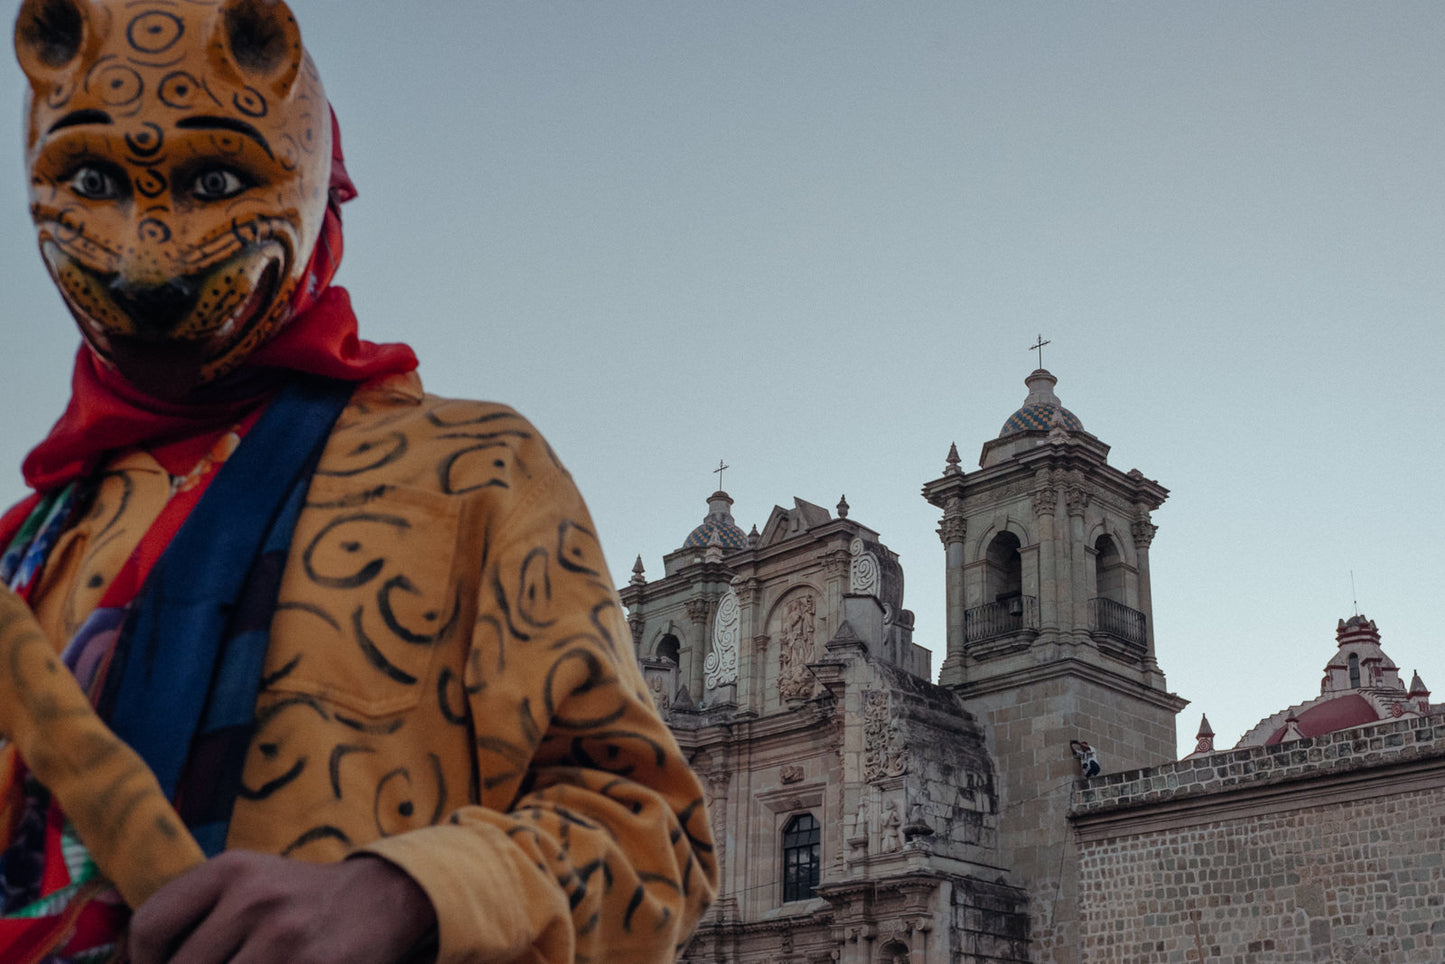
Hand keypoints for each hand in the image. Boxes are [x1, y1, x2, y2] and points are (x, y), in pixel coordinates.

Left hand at [128, 850, 437, 963]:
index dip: (146, 961)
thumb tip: (138, 962)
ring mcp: (284, 937)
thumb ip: (195, 915)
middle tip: (221, 963)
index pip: (152, 925)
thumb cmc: (298, 902)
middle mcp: (255, 897)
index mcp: (232, 869)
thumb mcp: (248, 883)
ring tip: (247, 963)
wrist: (382, 899)